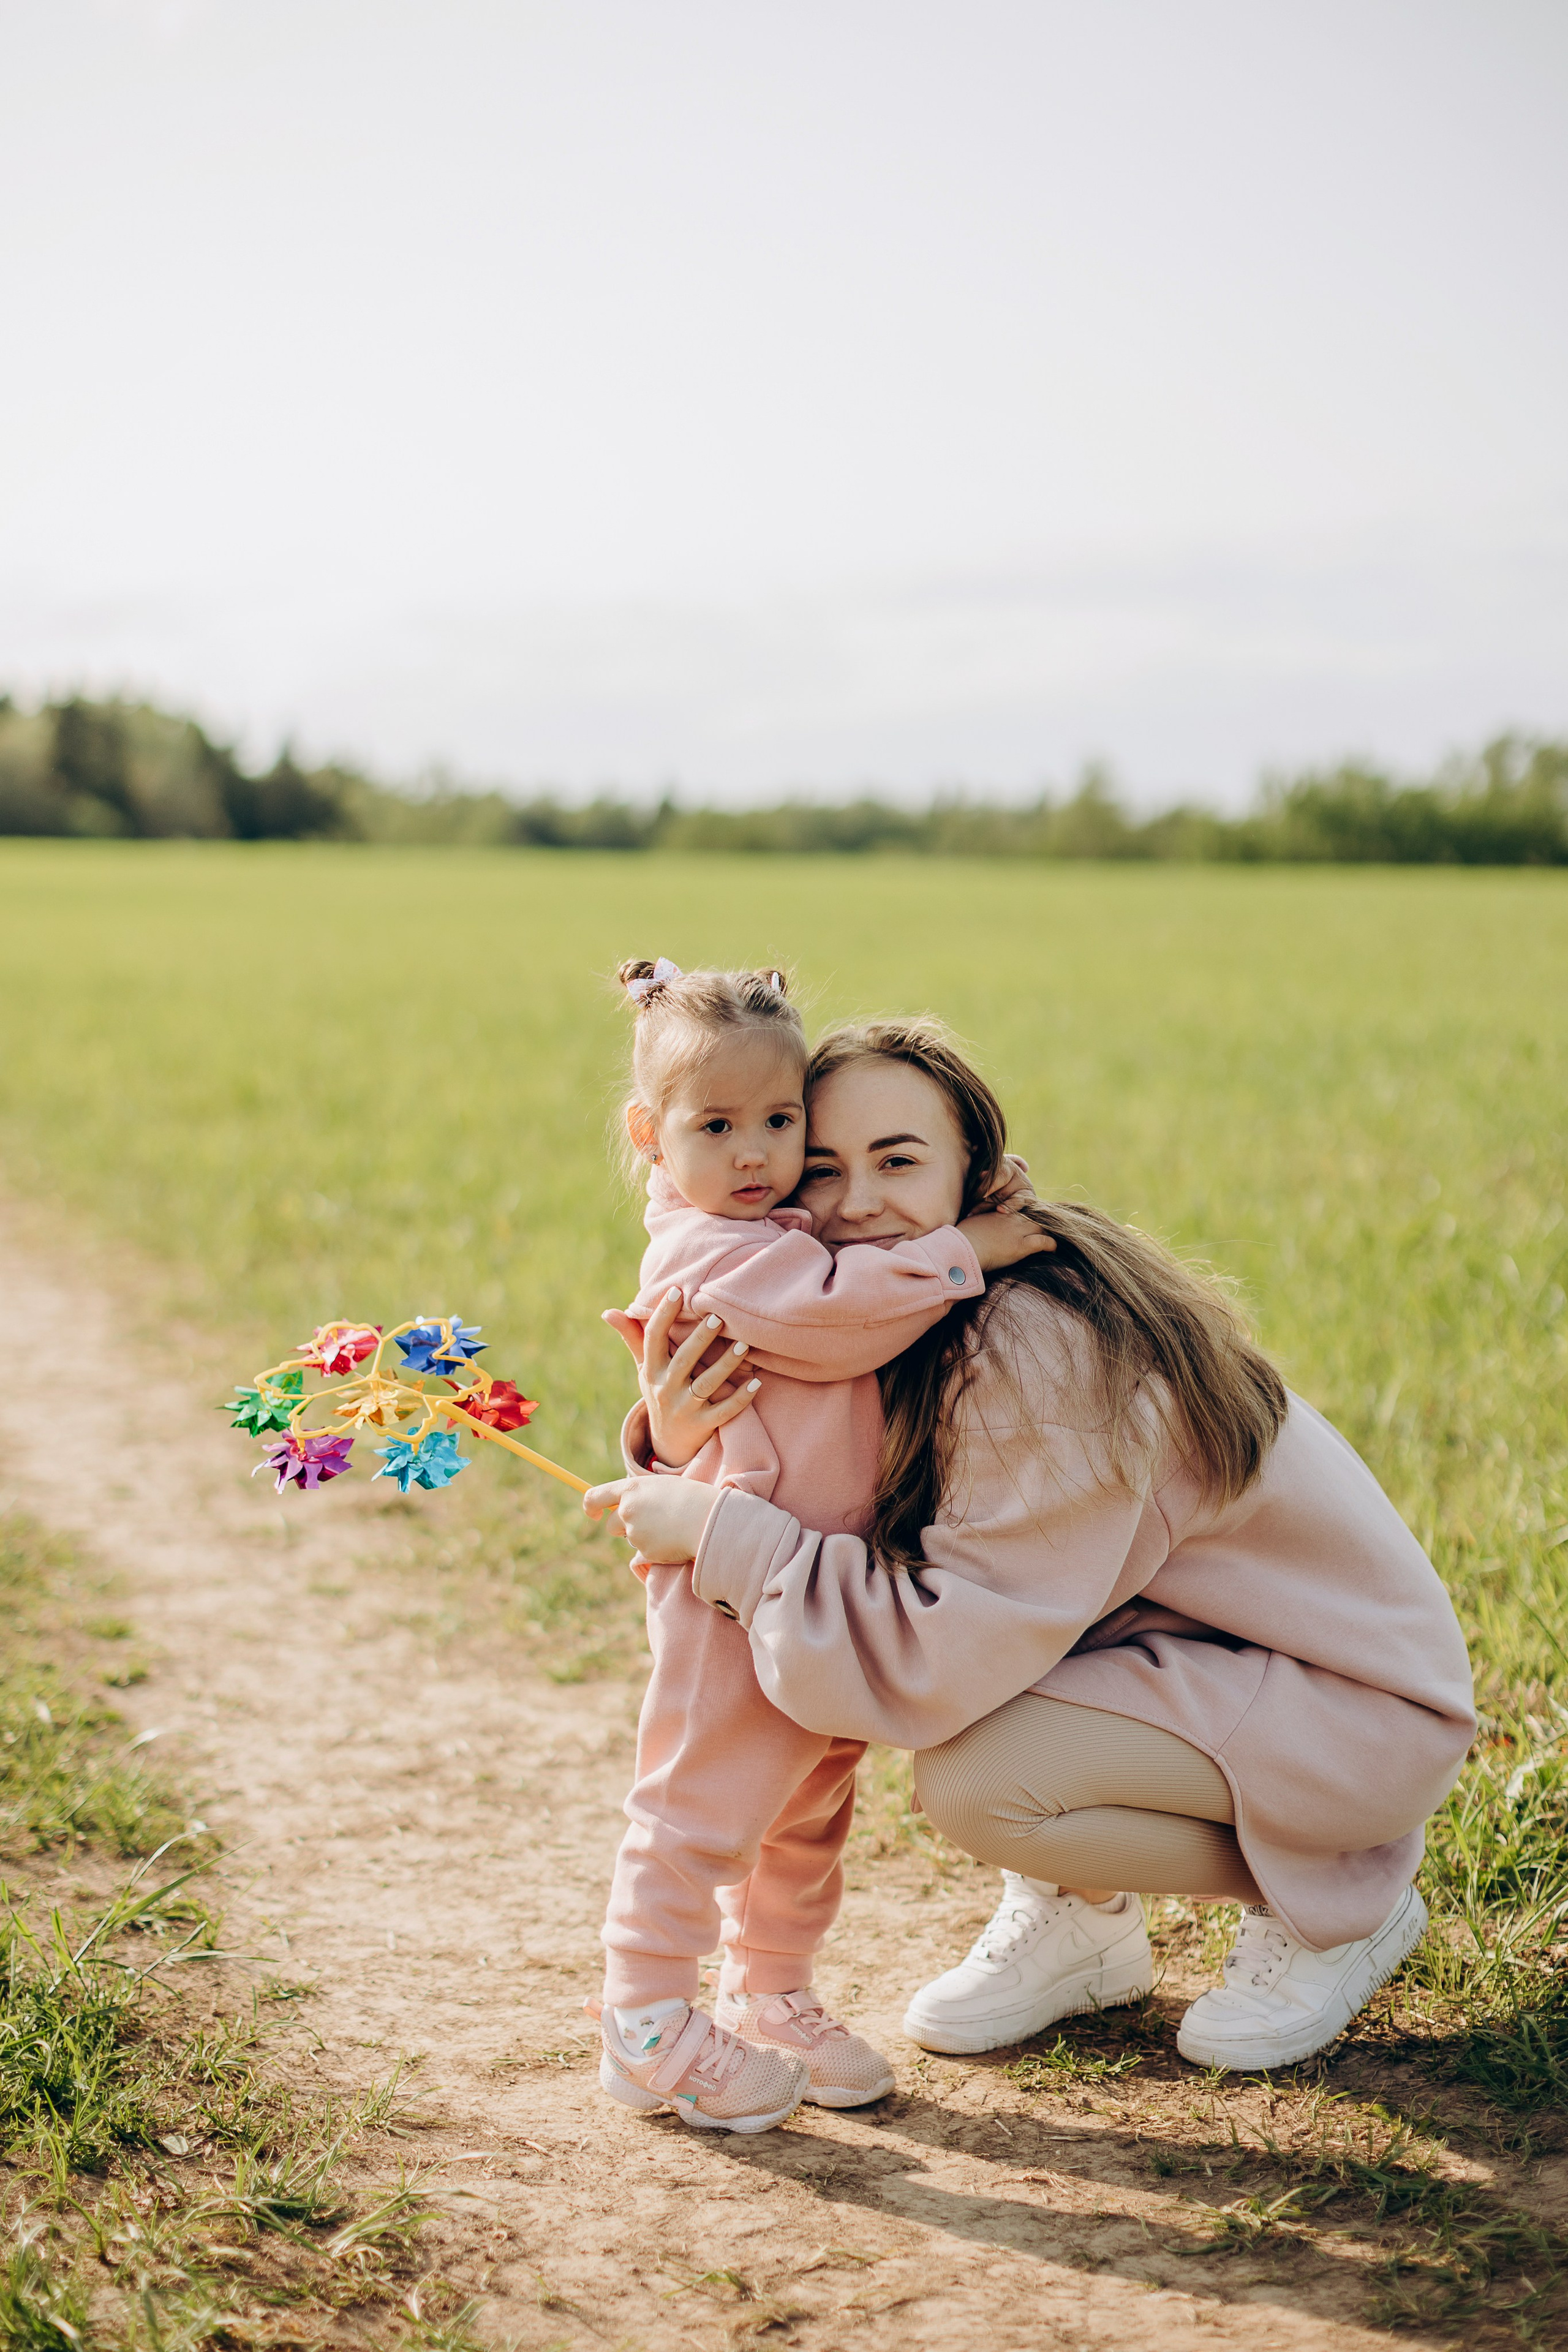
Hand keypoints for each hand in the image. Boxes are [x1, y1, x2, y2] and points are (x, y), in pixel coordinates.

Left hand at [583, 1473, 717, 1563]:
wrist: (707, 1518)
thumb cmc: (689, 1496)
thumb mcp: (660, 1485)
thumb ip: (639, 1494)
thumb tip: (624, 1506)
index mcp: (630, 1489)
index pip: (594, 1497)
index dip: (590, 1506)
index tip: (594, 1514)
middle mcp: (627, 1511)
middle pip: (611, 1524)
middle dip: (622, 1526)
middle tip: (647, 1522)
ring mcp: (634, 1533)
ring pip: (631, 1538)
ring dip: (643, 1535)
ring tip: (669, 1526)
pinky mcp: (644, 1552)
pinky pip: (644, 1551)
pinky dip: (655, 1547)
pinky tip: (673, 1538)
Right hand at [602, 1288, 760, 1467]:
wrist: (668, 1443)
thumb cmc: (660, 1391)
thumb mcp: (644, 1369)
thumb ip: (633, 1338)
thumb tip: (607, 1312)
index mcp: (651, 1370)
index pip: (653, 1339)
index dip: (662, 1315)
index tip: (676, 1291)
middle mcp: (665, 1389)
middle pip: (684, 1360)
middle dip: (700, 1339)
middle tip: (717, 1317)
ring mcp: (684, 1408)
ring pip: (706, 1385)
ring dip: (726, 1365)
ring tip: (743, 1345)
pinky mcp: (704, 1425)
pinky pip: (724, 1411)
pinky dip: (741, 1397)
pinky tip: (756, 1381)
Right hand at [956, 1179, 1057, 1273]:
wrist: (963, 1247)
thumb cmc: (961, 1237)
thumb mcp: (971, 1224)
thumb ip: (979, 1225)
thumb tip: (974, 1229)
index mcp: (999, 1214)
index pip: (1019, 1209)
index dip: (1027, 1214)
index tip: (1029, 1218)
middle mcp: (1011, 1220)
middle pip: (1034, 1215)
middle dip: (1041, 1221)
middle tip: (1046, 1228)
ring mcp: (1017, 1232)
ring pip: (1041, 1226)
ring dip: (1047, 1232)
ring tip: (1051, 1239)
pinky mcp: (1021, 1245)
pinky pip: (1043, 1242)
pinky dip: (1051, 1245)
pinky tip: (1053, 1249)